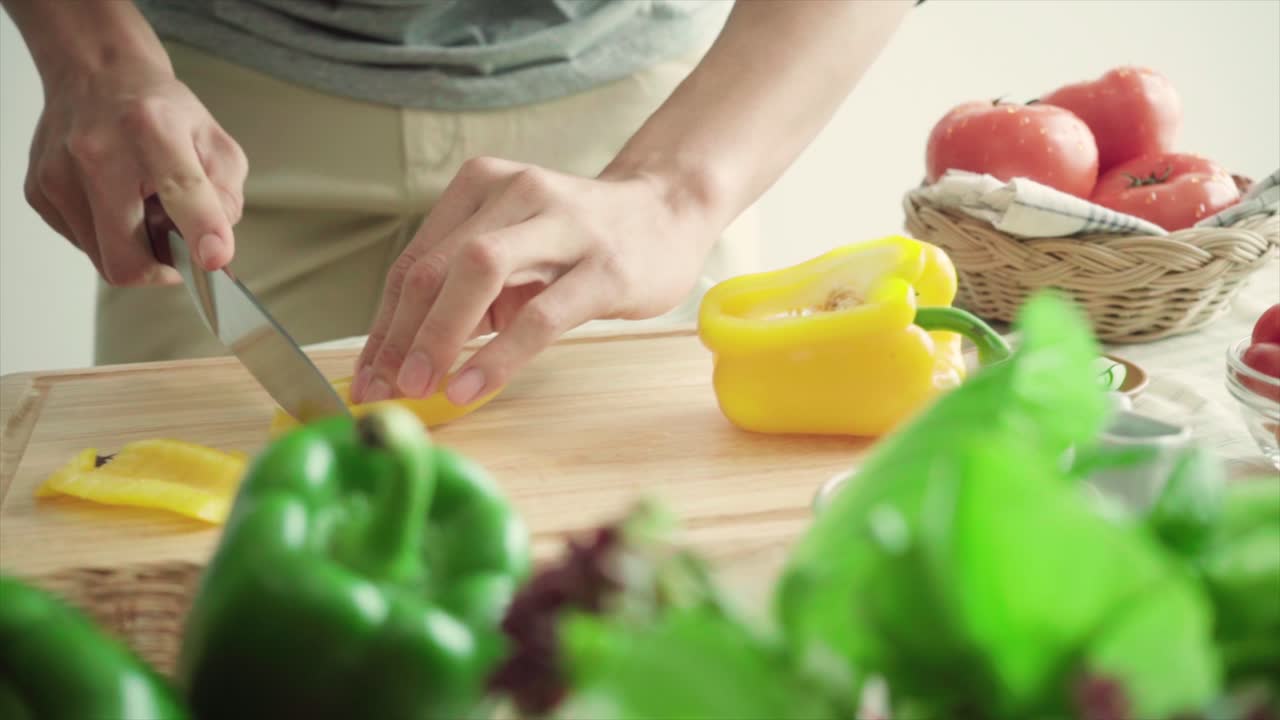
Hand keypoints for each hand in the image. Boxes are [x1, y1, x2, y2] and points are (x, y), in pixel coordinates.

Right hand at [24, 60, 246, 284]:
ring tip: (143, 209)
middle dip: (161, 268)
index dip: (202, 231)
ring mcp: (59, 174)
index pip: (181, 191)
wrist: (97, 73)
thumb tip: (214, 250)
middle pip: (127, 258)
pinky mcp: (39, 191)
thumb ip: (225, 197)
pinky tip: (116, 202)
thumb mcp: (214, 142)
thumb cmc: (160, 111)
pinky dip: (108, 236)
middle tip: (177, 245)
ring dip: (134, 249)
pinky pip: (83, 243)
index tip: (215, 258)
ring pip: (104, 259)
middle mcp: (97, 151)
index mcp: (151, 129)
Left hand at [350, 156, 718, 404]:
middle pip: (436, 265)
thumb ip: (466, 292)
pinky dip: (498, 356)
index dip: (384, 324)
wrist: (667, 213)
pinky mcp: (604, 268)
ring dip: (438, 336)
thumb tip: (407, 358)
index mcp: (481, 185)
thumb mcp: (513, 251)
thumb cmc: (579, 241)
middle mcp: (517, 193)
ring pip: (478, 273)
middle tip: (382, 388)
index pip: (415, 261)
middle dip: (400, 334)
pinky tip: (472, 386)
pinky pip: (539, 316)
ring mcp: (563, 225)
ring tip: (418, 387)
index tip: (368, 375)